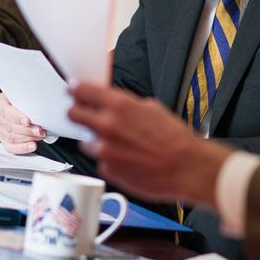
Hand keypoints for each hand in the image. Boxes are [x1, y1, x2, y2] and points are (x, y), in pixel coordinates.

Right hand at [0, 92, 46, 153]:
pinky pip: (11, 147)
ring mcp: (0, 128)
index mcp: (1, 101)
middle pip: (10, 125)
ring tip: (40, 136)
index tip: (28, 121)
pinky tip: (32, 146)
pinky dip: (23, 148)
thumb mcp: (27, 96)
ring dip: (28, 138)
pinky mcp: (4, 140)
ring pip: (12, 137)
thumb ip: (30, 100)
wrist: (26, 109)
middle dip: (27, 130)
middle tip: (40, 130)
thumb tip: (41, 106)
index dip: (16, 117)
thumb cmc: (27, 101)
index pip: (5, 110)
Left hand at [68, 82, 230, 207]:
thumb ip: (128, 105)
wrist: (186, 168)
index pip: (82, 91)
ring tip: (118, 145)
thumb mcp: (153, 109)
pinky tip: (127, 159)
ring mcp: (104, 150)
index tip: (73, 91)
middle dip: (77, 114)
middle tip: (84, 116)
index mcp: (119, 105)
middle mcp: (107, 126)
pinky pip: (100, 161)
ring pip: (86, 141)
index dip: (76, 90)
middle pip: (73, 114)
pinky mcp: (107, 170)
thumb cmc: (176, 140)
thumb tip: (115, 104)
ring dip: (96, 141)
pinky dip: (109, 160)